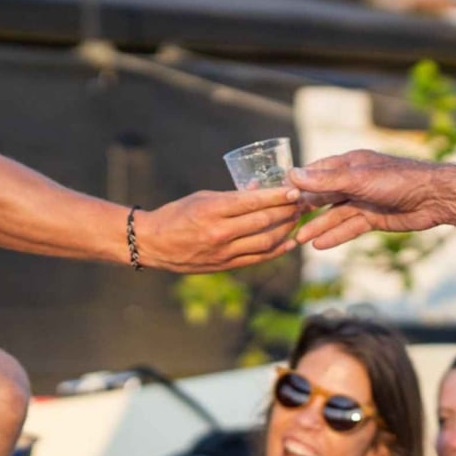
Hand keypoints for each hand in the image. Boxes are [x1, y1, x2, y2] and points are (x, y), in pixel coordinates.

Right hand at [137, 186, 300, 272]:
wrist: (153, 244)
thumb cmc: (177, 214)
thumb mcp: (203, 197)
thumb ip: (233, 195)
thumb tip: (260, 188)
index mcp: (213, 209)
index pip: (253, 202)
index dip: (278, 196)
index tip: (294, 190)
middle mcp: (220, 232)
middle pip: (264, 221)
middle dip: (287, 211)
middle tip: (302, 202)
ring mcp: (223, 252)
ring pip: (266, 242)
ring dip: (286, 230)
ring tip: (297, 219)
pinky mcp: (225, 266)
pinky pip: (258, 258)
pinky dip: (277, 251)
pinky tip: (290, 242)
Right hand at [290, 150, 446, 249]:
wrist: (434, 198)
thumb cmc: (398, 180)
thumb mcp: (358, 179)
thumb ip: (326, 181)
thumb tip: (293, 175)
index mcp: (349, 164)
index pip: (316, 173)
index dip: (297, 183)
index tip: (276, 195)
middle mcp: (354, 181)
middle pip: (323, 195)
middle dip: (304, 208)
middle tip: (281, 221)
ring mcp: (364, 200)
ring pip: (334, 215)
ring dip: (317, 226)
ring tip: (296, 240)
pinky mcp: (374, 218)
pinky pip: (349, 227)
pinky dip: (335, 235)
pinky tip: (318, 245)